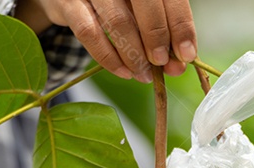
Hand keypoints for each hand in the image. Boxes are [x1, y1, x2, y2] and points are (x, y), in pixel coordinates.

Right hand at [15, 0, 194, 81]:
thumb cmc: (114, 4)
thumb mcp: (141, 15)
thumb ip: (161, 36)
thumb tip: (177, 67)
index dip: (181, 26)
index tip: (186, 55)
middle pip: (146, 5)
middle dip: (157, 39)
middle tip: (161, 64)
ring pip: (117, 22)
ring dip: (134, 54)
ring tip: (143, 74)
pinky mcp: (67, 2)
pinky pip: (89, 33)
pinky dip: (108, 57)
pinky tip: (123, 71)